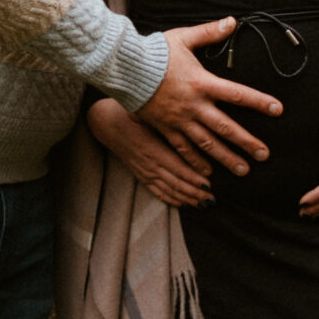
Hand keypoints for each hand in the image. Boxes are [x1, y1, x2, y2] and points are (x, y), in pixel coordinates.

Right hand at [89, 97, 213, 207]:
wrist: (107, 125)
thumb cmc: (129, 115)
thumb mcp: (146, 114)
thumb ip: (164, 119)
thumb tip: (183, 116)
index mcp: (153, 149)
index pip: (177, 167)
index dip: (192, 177)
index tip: (209, 183)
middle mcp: (150, 164)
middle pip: (176, 183)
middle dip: (195, 193)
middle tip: (212, 199)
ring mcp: (145, 172)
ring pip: (169, 190)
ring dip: (187, 199)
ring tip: (203, 204)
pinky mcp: (141, 176)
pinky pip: (158, 192)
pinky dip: (172, 199)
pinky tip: (184, 204)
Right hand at [133, 18, 283, 175]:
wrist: (125, 69)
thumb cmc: (155, 52)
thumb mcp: (183, 38)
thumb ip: (209, 32)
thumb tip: (232, 21)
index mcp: (202, 82)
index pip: (237, 94)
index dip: (259, 102)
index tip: (277, 110)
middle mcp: (194, 105)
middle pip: (226, 127)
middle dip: (247, 142)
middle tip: (264, 155)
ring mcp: (180, 120)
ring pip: (208, 144)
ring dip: (227, 158)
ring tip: (243, 170)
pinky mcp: (166, 128)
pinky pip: (183, 149)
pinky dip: (196, 162)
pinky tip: (208, 174)